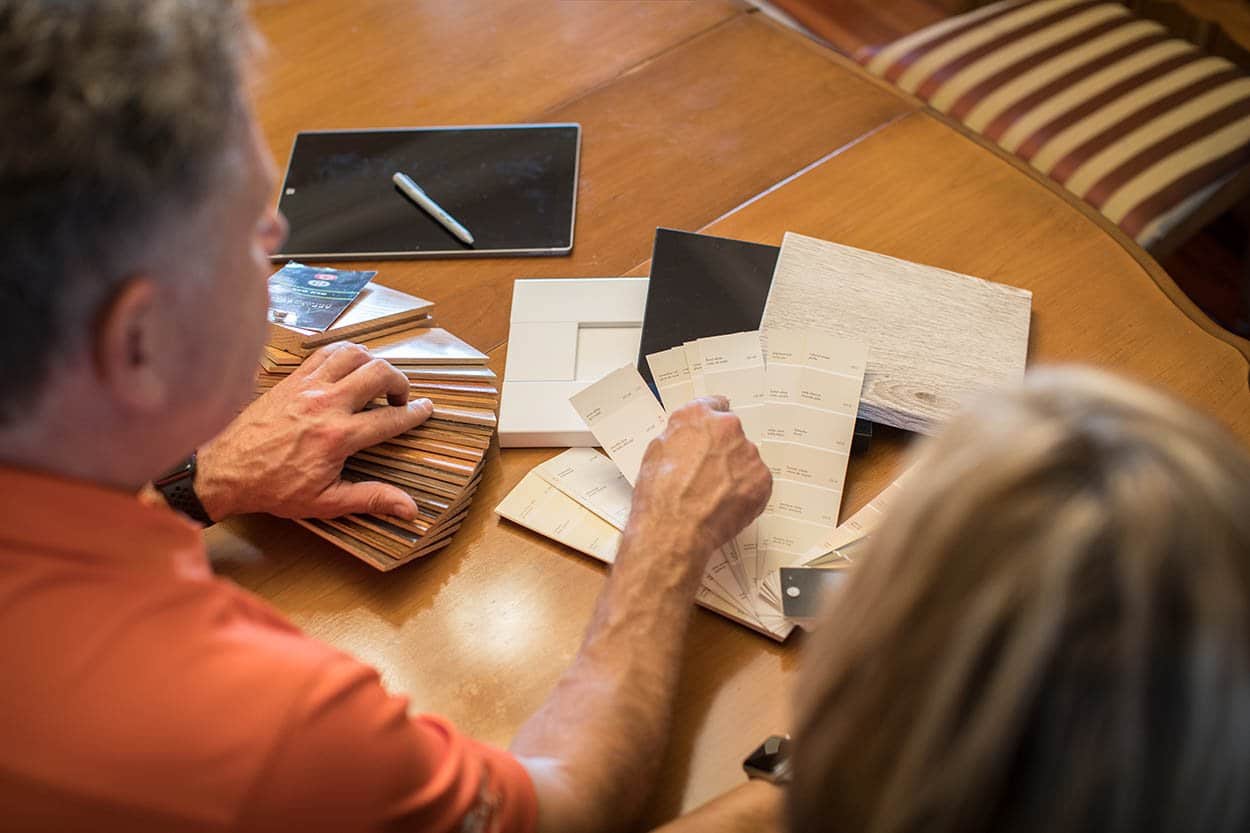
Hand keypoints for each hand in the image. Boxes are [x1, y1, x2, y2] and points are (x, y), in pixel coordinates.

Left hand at [195, 342, 433, 520]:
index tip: (427, 410)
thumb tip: (410, 509)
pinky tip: (348, 368)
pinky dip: (345, 354)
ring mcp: (307, 386)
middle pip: (379, 374)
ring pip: (354, 354)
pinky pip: (325, 351)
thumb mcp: (326, 502)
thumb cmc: (274, 488)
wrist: (225, 470)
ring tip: (376, 381)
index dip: (415, 414)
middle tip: (400, 399)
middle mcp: (326, 404)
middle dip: (400, 383)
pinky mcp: (292, 378)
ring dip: (374, 363)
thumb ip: (371, 499)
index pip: (390, 419)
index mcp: (338, 437)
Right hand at [625, 396, 771, 561]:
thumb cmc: (659, 495)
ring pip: (745, 459)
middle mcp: (728, 428)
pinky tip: (725, 504)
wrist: (673, 529)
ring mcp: (748, 454)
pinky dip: (745, 491)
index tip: (714, 429)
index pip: (715, 405)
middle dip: (722, 451)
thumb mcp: (655, 452)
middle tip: (706, 473)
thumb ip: (679, 436)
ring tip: (713, 494)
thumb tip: (686, 438)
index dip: (712, 420)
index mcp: (699, 416)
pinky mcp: (762, 480)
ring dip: (735, 471)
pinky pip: (756, 481)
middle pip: (731, 434)